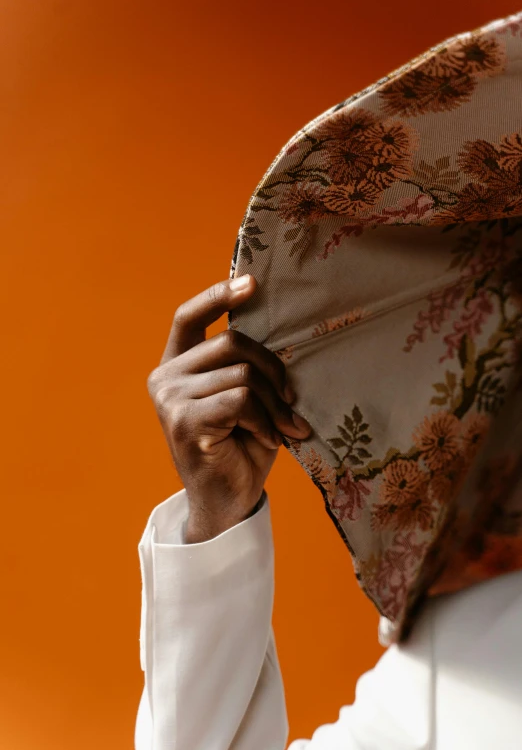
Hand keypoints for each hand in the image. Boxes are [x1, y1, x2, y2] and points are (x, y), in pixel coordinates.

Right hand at [146, 274, 311, 542]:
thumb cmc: (240, 446)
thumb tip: (282, 332)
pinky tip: (269, 439)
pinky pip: (240, 400)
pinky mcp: (183, 421)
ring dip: (274, 403)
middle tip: (290, 402)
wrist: (226, 502)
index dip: (218, 295)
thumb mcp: (243, 397)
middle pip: (232, 342)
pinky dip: (265, 420)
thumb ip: (245, 366)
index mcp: (177, 365)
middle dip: (273, 370)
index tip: (253, 282)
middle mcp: (165, 377)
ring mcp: (170, 399)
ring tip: (283, 426)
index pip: (189, 317)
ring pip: (242, 374)